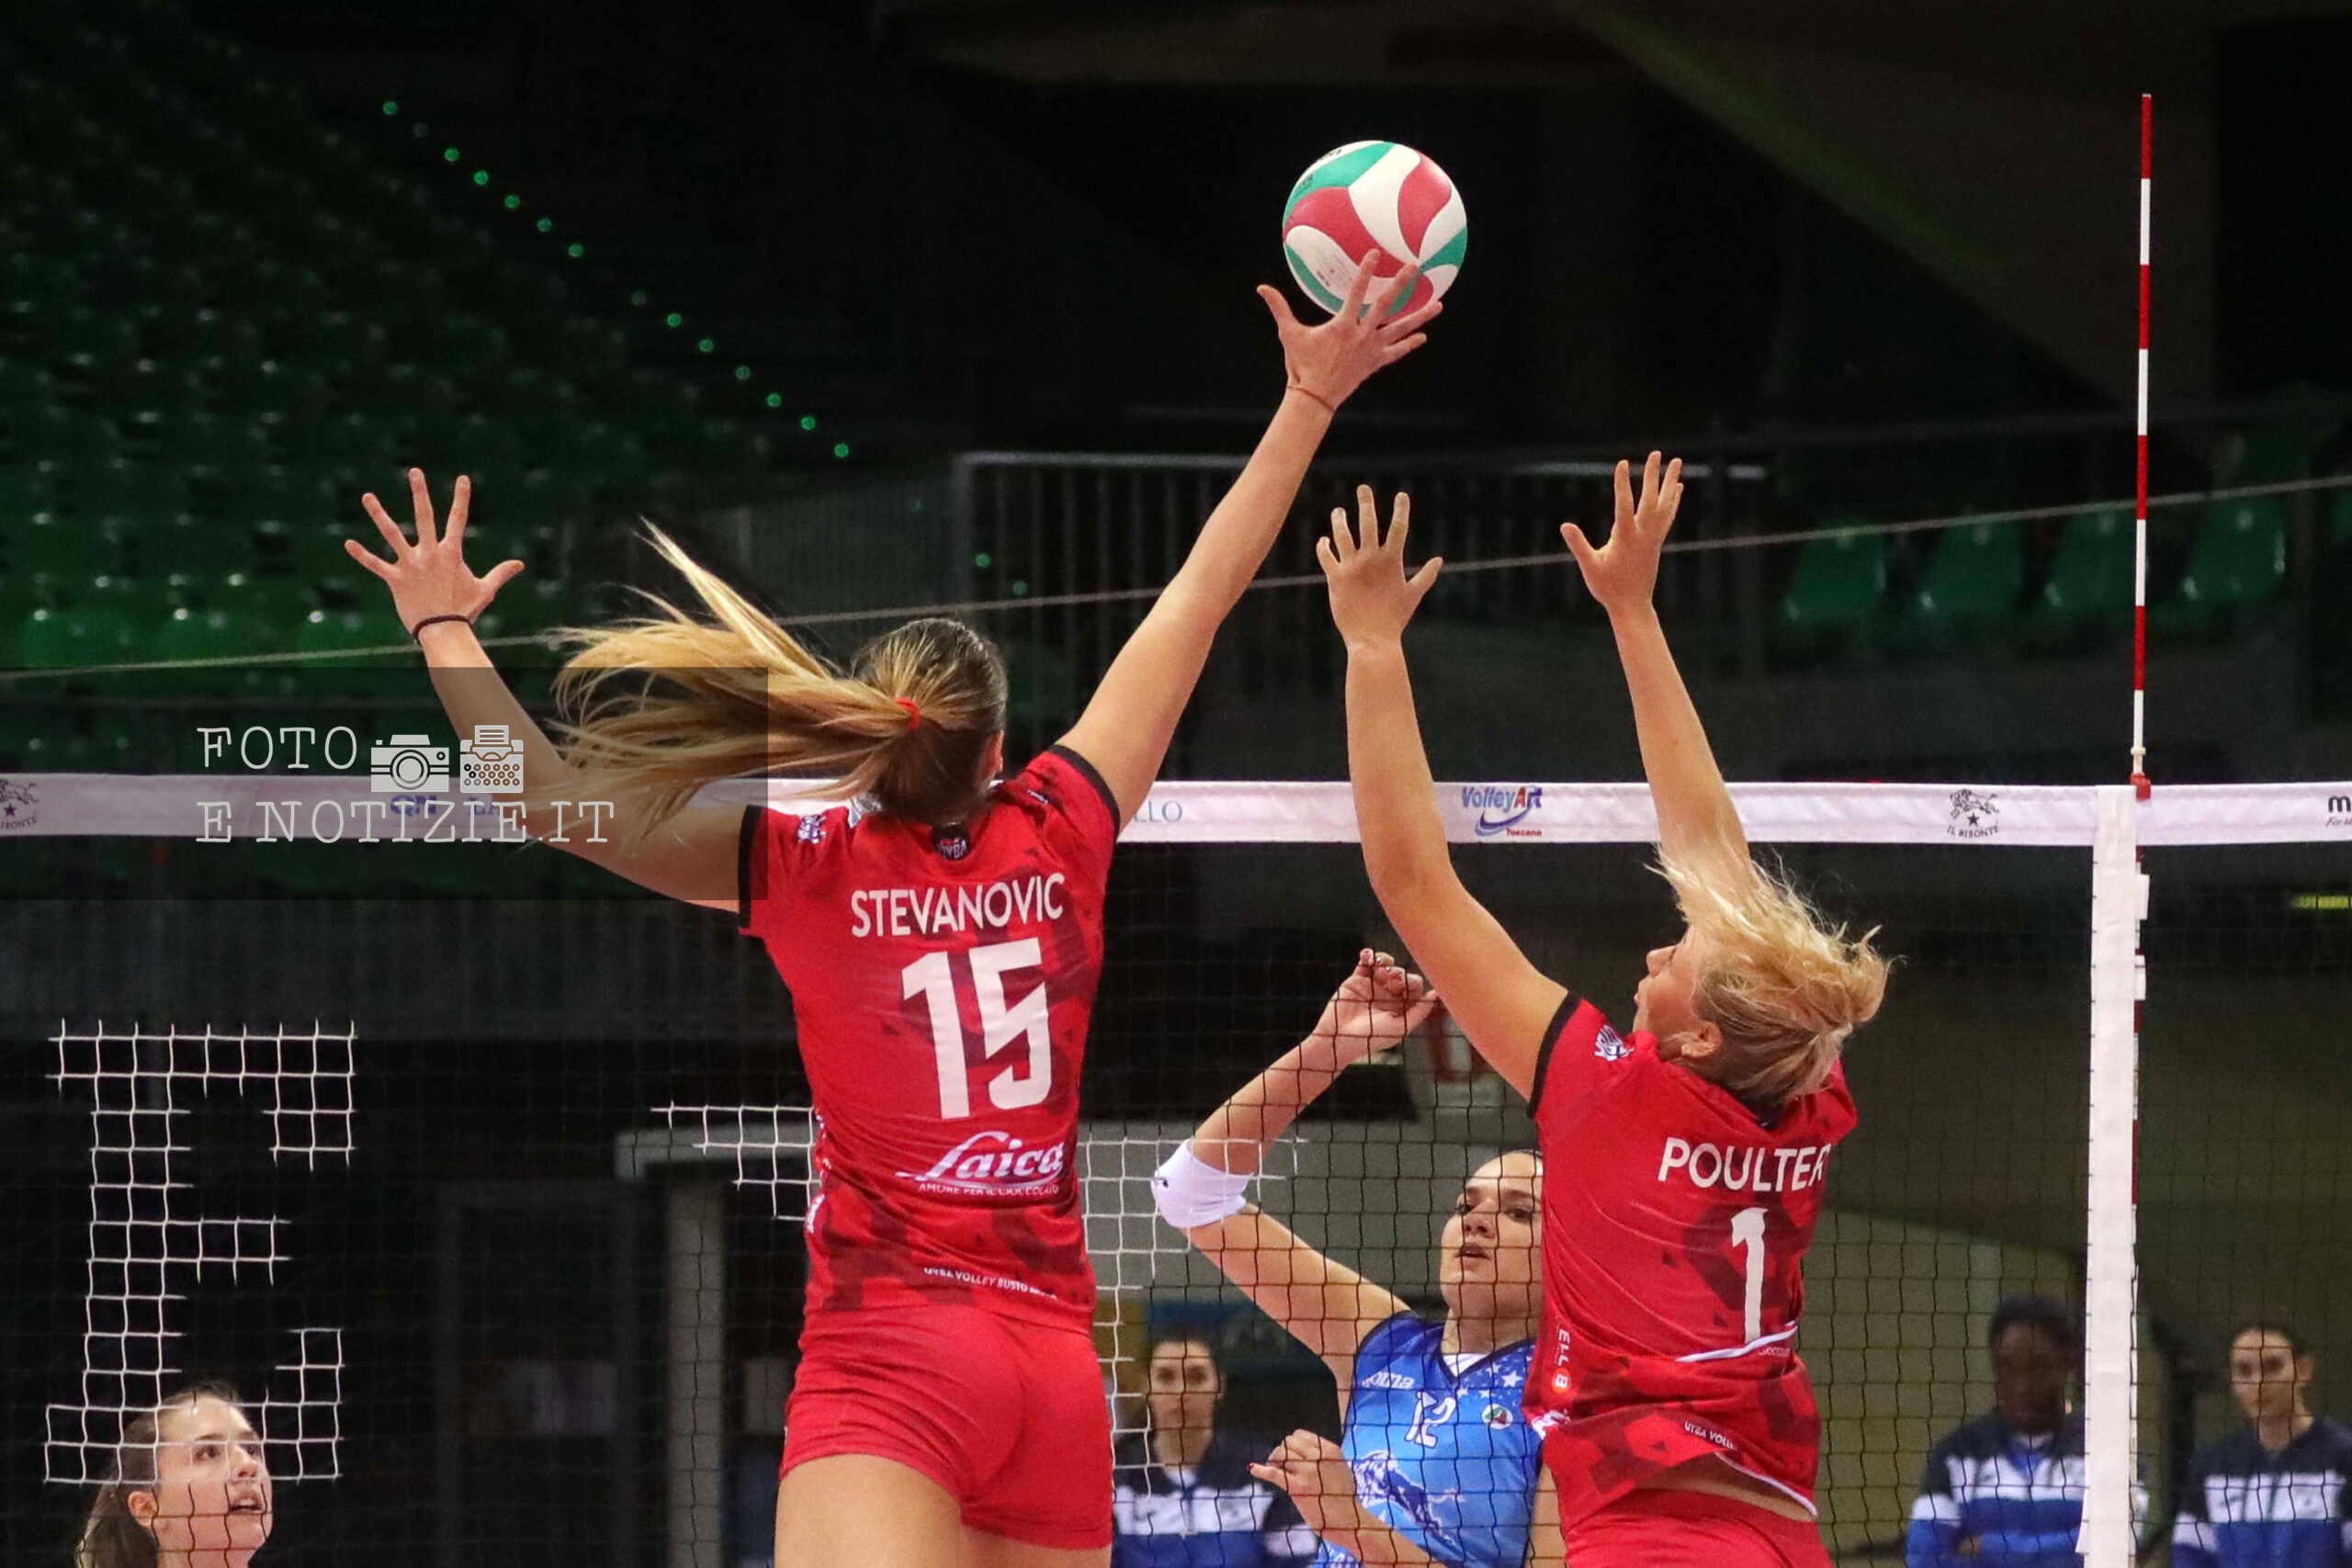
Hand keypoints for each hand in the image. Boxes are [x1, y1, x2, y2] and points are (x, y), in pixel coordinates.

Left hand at [349, 470, 524, 634]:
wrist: (444, 630)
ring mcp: (410, 565)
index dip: (461, 498)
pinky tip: (348, 544)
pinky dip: (362, 555)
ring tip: (367, 496)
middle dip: (420, 493)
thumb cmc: (465, 610)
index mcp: (450, 553)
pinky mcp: (396, 580)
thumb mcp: (485, 590)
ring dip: (379, 515)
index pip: (458, 519)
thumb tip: (520, 564)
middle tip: (415, 472)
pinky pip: (376, 565)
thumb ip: (501, 573)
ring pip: (392, 535)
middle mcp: (429, 554)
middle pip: (424, 517)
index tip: (462, 478)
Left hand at [1251, 1430, 1361, 1536]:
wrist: (1349, 1521)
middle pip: (1289, 1442)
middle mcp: (1319, 1457)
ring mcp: (1308, 1472)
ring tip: (1274, 1468)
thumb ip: (1324, 1457)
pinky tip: (1253, 1468)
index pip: (1301, 1435)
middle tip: (1282, 1465)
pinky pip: (1274, 1474)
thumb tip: (1303, 1450)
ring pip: (1281, 1453)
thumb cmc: (1344, 1498)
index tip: (1291, 1455)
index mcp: (1330, 1450)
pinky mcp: (1298, 1488)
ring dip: (1274, 1460)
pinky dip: (1261, 1470)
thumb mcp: (1340, 1468)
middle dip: (1283, 1451)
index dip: (1292, 1444)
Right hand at [1258, 252, 1439, 409]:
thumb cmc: (1301, 365)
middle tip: (1415, 268)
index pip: (1357, 293)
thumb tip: (1261, 288)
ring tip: (1438, 305)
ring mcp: (1371, 350)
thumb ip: (1279, 308)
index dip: (1366, 272)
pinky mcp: (1374, 363)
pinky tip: (1422, 337)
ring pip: (1399, 329)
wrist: (1315, 397)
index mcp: (1342, 325)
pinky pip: (1395, 353)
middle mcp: (1361, 335)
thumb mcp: (1289, 334)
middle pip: (1385, 305)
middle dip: (1400, 285)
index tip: (1375, 254)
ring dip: (1419, 317)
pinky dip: (1408, 345)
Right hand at [1303, 949, 1437, 1073]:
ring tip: (1379, 969)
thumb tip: (1436, 995)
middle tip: (1391, 979)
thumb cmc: (1372, 1037)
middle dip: (1399, 973)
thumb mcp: (1400, 1027)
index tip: (1405, 984)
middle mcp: (1388, 995)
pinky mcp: (1356, 980)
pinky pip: (1365, 963)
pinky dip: (1368, 956)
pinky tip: (1368, 956)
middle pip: (1401, 974)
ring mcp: (1373, 986)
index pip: (1415, 987)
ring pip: (1385, 965)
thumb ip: (1419, 1012)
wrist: (1340, 1037)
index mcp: (1401, 1006)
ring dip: (1386, 962)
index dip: (1413, 982)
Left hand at [1319, 486, 1440, 649]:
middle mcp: (1370, 559)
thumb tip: (1439, 560)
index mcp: (1391, 561)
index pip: (1399, 528)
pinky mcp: (1335, 577)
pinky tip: (1323, 540)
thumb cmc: (1394, 619)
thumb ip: (1426, 576)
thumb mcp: (1413, 595)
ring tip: (1338, 511)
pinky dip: (1323, 546)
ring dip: (1340, 520)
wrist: (1371, 639)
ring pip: (1342, 535)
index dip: (1401, 510)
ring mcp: (1351, 567)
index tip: (1401, 495)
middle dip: (1367, 503)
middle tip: (1364, 488)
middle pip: (1368, 523)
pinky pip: (1326, 556)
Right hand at [1561, 451, 1683, 619]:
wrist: (1632, 606)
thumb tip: (1565, 526)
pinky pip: (1668, 516)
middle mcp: (1644, 535)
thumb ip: (1579, 545)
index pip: (1624, 505)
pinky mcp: (1657, 542)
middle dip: (1653, 475)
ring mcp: (1653, 538)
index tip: (1622, 463)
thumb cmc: (1608, 588)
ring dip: (1670, 482)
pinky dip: (1673, 500)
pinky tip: (1678, 488)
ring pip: (1665, 505)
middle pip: (1651, 500)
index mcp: (1626, 539)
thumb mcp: (1589, 567)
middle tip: (1656, 453)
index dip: (1622, 484)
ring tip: (1676, 462)